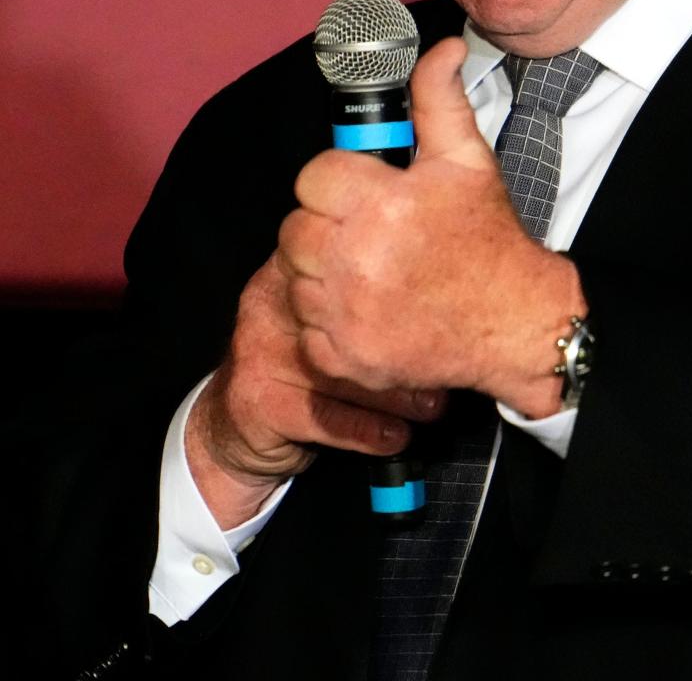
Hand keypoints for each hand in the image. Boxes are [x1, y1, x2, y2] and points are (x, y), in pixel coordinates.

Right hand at [185, 256, 444, 528]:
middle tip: (448, 363)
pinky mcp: (258, 401)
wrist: (234, 425)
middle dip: (406, 343)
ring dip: (396, 393)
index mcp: (292, 270)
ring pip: (341, 371)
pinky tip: (396, 436)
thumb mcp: (326, 318)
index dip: (403, 285)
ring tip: (433, 404)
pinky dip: (369, 430)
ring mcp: (259, 350)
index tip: (448, 306)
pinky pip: (326, 417)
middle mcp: (271, 302)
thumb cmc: (299, 366)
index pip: (348, 264)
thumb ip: (367, 298)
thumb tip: (446, 300)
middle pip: (348, 318)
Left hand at [277, 37, 584, 417]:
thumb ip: (439, 98)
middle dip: (324, 227)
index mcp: (383, 204)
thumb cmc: (488, 237)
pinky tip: (366, 310)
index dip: (335, 181)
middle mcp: (359, 258)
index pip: (313, 177)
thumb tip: (443, 47)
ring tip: (366, 271)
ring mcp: (350, 313)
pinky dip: (328, 323)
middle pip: (294, 229)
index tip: (361, 193)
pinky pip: (307, 329)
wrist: (515, 320)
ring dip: (322, 274)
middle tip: (363, 233)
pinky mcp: (348, 357)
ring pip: (296, 278)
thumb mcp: (468, 158)